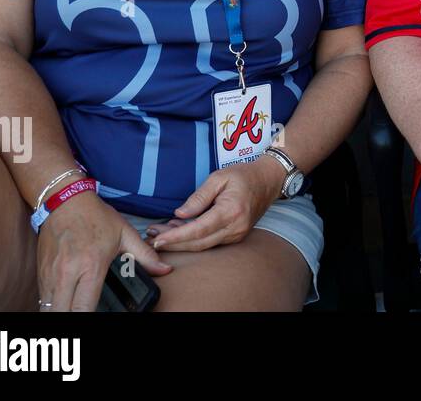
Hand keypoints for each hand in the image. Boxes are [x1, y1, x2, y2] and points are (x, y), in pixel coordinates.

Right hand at [37, 189, 171, 311]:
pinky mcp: (40, 272)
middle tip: (86, 314)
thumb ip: (145, 255)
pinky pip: (42, 298)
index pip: (84, 307)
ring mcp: (50, 274)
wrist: (65, 200)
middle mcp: (67, 274)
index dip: (90, 318)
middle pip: (62, 313)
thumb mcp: (125, 233)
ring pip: (48, 309)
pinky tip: (64, 303)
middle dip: (71, 320)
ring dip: (61, 313)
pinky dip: (51, 305)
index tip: (99, 316)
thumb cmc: (96, 217)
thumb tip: (164, 269)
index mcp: (90, 266)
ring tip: (74, 310)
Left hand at [148, 156, 283, 252]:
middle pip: (198, 243)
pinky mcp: (236, 236)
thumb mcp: (219, 177)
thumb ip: (199, 197)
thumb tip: (179, 214)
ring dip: (181, 242)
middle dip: (173, 242)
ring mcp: (237, 234)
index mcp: (231, 211)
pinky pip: (211, 242)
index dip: (176, 236)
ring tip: (161, 233)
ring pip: (203, 246)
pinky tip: (179, 231)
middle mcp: (235, 228)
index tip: (157, 238)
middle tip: (152, 237)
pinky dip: (193, 240)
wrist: (269, 180)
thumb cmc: (244, 175)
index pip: (198, 230)